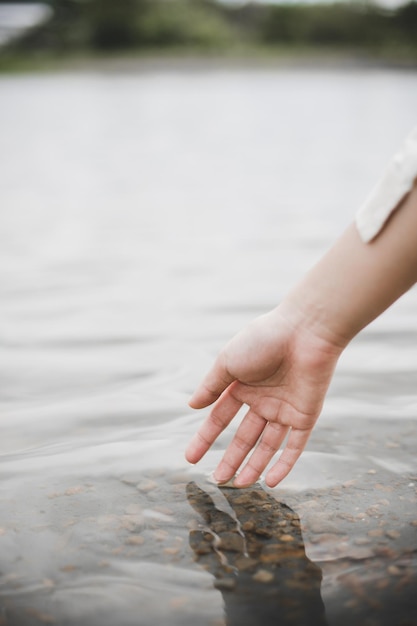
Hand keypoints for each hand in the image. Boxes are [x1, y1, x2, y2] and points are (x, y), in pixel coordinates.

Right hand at [185, 306, 341, 486]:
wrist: (305, 331)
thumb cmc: (263, 339)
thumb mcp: (228, 361)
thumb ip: (211, 386)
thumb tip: (191, 406)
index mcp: (243, 385)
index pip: (220, 418)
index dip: (205, 438)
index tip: (190, 458)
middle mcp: (263, 400)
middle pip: (244, 436)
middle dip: (230, 458)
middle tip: (217, 480)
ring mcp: (284, 409)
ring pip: (267, 445)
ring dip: (253, 465)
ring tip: (239, 485)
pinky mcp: (305, 416)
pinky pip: (294, 445)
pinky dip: (283, 464)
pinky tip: (270, 481)